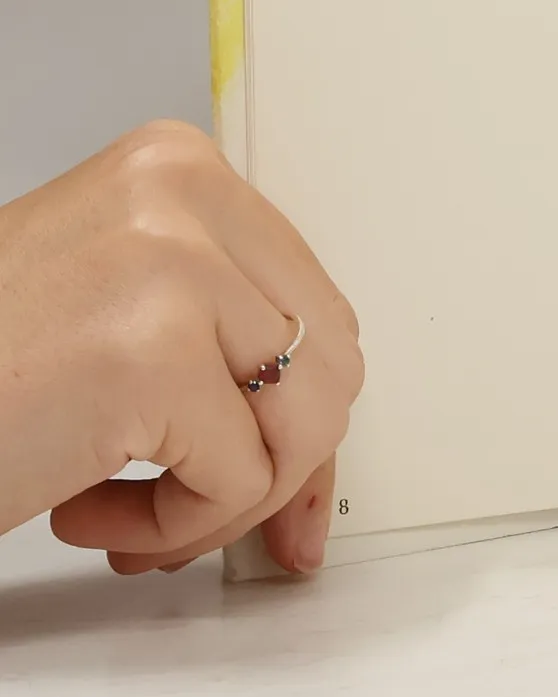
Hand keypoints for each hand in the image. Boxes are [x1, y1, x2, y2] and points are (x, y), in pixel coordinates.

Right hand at [0, 121, 363, 573]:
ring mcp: (171, 266)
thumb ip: (222, 346)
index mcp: (178, 169)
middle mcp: (182, 195)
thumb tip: (320, 438)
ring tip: (132, 514)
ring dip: (225, 501)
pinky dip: (177, 527)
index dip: (303, 409)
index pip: (314, 304)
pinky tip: (87, 515)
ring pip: (304, 421)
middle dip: (278, 461)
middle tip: (195, 507)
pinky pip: (239, 476)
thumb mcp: (119, 314)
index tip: (276, 475)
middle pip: (330, 359)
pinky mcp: (148, 354)